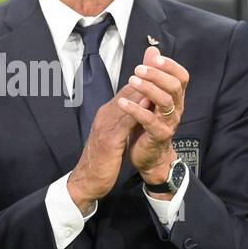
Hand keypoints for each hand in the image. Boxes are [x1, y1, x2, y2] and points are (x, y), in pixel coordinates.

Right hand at [67, 82, 147, 213]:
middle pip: (126, 93)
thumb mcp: (113, 136)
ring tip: (159, 82)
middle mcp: (105, 116)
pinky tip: (148, 106)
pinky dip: (137, 111)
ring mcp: (105, 126)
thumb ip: (123, 122)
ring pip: (125, 102)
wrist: (87, 180)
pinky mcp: (109, 140)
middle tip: (160, 67)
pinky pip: (125, 122)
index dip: (142, 82)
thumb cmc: (100, 160)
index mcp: (106, 115)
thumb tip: (136, 113)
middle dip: (144, 80)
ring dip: (142, 91)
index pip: (125, 93)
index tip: (157, 72)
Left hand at [119, 47, 189, 194]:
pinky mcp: (159, 135)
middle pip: (175, 86)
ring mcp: (169, 122)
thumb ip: (152, 74)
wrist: (149, 156)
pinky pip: (149, 120)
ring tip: (131, 81)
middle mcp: (177, 108)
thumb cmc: (149, 124)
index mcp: (176, 97)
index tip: (155, 58)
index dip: (171, 65)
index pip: (182, 77)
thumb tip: (152, 50)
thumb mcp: (150, 97)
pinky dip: (136, 110)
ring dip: (147, 89)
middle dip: (157, 75)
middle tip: (138, 69)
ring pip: (165, 101)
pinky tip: (122, 102)